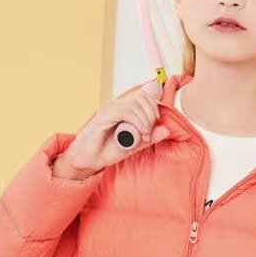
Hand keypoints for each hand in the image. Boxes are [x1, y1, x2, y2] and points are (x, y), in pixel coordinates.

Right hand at [53, 87, 170, 178]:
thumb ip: (150, 137)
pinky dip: (138, 122)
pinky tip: (140, 133)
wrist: (88, 160)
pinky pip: (126, 112)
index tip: (154, 127)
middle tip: (150, 132)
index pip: (143, 96)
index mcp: (121, 107)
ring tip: (145, 136)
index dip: (154, 108)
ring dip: (146, 120)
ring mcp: (108, 108)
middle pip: (142, 97)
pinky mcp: (104, 116)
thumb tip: (167, 129)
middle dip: (151, 114)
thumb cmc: (107, 151)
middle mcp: (115, 104)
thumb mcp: (134, 144)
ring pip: (135, 104)